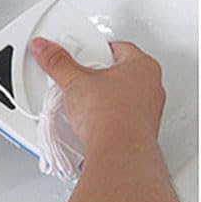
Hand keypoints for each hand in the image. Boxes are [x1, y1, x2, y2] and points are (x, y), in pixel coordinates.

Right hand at [31, 37, 164, 151]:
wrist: (119, 153)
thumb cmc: (113, 117)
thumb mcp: (76, 81)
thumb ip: (58, 62)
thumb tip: (47, 50)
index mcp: (144, 66)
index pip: (117, 48)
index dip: (95, 52)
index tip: (82, 58)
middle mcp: (153, 88)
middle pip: (121, 74)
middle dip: (101, 77)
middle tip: (84, 81)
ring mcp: (150, 113)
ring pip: (125, 99)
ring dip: (107, 100)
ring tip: (89, 105)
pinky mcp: (143, 134)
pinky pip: (125, 120)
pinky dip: (111, 120)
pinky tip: (97, 124)